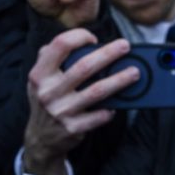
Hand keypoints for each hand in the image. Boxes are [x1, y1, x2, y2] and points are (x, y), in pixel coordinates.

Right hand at [22, 28, 138, 174]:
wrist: (41, 138)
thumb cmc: (47, 99)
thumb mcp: (40, 78)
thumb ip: (51, 57)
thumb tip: (82, 41)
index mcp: (39, 74)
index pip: (59, 45)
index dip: (79, 36)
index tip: (94, 38)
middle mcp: (48, 91)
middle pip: (84, 66)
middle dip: (108, 54)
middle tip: (125, 46)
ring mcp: (61, 111)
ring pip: (97, 91)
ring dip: (119, 80)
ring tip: (135, 72)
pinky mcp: (73, 128)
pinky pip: (100, 115)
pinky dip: (111, 108)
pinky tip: (119, 103)